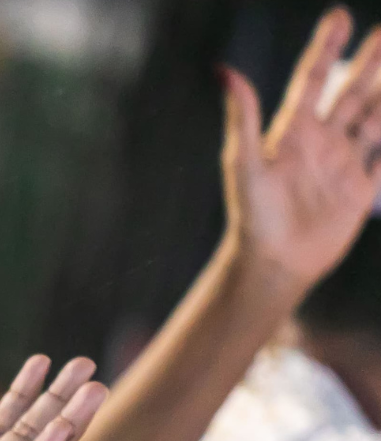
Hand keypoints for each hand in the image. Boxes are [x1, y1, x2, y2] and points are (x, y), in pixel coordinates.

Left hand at [222, 8, 380, 289]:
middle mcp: (320, 143)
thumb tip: (226, 70)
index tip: (340, 16)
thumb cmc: (252, 215)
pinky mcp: (360, 191)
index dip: (327, 48)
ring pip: (376, 118)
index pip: (313, 80)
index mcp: (292, 132)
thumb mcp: (244, 163)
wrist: (273, 263)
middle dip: (370, 62)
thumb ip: (242, 117)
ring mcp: (343, 165)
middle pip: (352, 92)